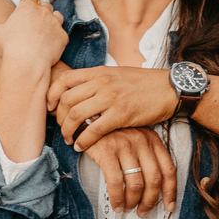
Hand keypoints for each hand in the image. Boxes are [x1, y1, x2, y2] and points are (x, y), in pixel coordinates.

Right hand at [0, 0, 65, 74]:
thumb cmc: (8, 48)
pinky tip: (48, 49)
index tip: (22, 20)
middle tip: (31, 30)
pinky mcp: (64, 36)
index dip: (27, 9)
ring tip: (41, 38)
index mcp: (27, 6)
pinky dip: (57, 40)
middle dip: (40, 15)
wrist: (26, 64)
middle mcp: (43, 10)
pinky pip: (63, 34)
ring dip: (51, 23)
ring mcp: (55, 22)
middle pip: (45, 6)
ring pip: (57, 17)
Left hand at [48, 65, 175, 143]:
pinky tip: (81, 146)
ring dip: (68, 131)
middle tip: (61, 129)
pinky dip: (83, 140)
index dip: (52, 94)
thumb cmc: (143, 84)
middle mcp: (102, 82)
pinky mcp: (121, 114)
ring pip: (76, 115)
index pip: (65, 79)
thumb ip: (98, 81)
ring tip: (69, 140)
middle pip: (66, 100)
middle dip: (58, 118)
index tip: (49, 108)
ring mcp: (111, 97)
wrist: (169, 89)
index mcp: (100, 71)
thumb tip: (78, 93)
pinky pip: (93, 129)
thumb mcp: (117, 74)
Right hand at [81, 128, 177, 215]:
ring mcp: (124, 146)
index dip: (171, 191)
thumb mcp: (135, 138)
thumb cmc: (113, 133)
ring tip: (127, 208)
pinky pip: (116, 182)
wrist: (88, 118)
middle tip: (143, 212)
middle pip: (154, 179)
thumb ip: (146, 156)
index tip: (170, 206)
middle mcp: (141, 141)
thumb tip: (154, 188)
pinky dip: (117, 198)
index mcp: (152, 139)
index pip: (168, 169)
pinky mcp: (107, 151)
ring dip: (133, 202)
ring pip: (136, 184)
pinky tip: (116, 205)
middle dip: (150, 201)